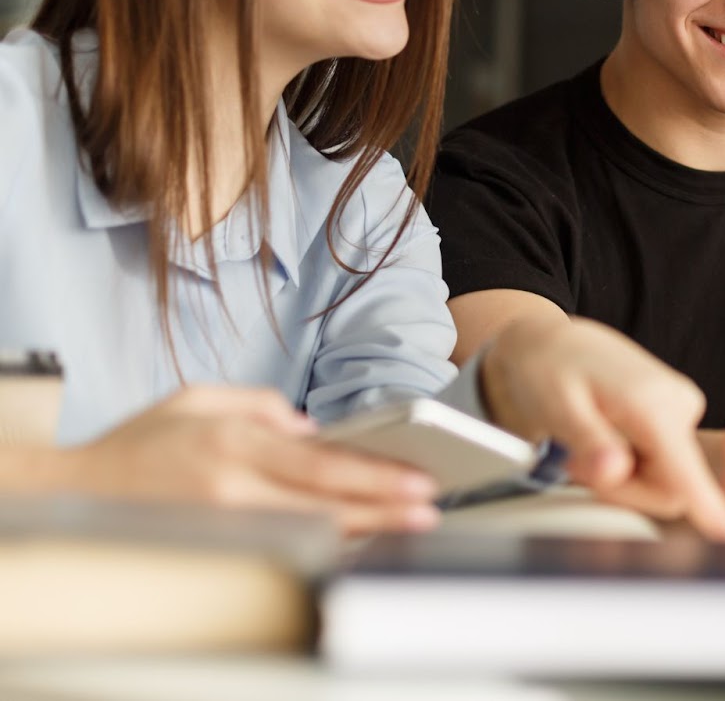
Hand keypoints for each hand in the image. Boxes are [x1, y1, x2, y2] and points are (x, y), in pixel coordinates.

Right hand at [59, 386, 439, 533]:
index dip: (377, 477)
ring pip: (309, 534)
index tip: (418, 481)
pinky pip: (282, 550)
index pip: (322, 465)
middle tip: (429, 510)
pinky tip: (355, 543)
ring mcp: (224, 526)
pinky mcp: (216, 550)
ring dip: (363, 533)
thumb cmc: (138, 444)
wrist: (72, 493)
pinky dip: (323, 547)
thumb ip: (261, 405)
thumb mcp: (196, 399)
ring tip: (406, 526)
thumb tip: (314, 429)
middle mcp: (231, 488)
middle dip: (384, 509)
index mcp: (233, 443)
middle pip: (326, 506)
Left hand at [484, 316, 724, 543]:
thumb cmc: (550, 368)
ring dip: (623, 479)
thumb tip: (614, 472)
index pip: (685, 470)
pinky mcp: (677, 420)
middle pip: (671, 491)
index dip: (710, 507)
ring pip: (667, 483)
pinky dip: (631, 466)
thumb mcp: (556, 407)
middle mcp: (679, 406)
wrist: (553, 345)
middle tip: (578, 463)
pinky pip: (664, 468)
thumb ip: (588, 442)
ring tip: (587, 445)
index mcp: (652, 404)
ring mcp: (682, 412)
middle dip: (623, 490)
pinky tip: (606, 439)